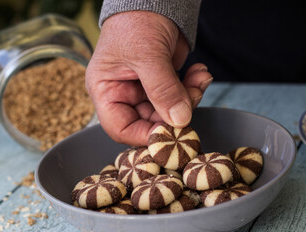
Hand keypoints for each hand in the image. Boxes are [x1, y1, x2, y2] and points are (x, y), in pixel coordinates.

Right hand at [86, 11, 212, 145]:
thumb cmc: (136, 21)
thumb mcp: (146, 55)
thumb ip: (162, 89)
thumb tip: (180, 120)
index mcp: (106, 90)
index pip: (120, 127)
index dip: (144, 134)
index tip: (170, 133)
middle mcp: (122, 94)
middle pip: (149, 121)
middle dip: (174, 114)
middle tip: (192, 99)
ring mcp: (144, 89)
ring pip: (168, 111)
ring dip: (188, 98)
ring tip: (199, 79)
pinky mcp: (162, 82)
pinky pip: (179, 96)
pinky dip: (192, 87)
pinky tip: (199, 73)